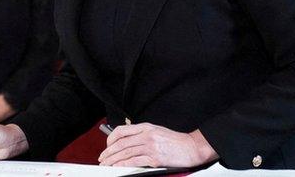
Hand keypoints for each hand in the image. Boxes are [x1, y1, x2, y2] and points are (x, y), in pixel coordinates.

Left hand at [98, 123, 217, 167]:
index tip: (107, 147)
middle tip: (102, 159)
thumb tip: (128, 143)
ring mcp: (150, 146)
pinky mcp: (155, 158)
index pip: (122, 131)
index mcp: (146, 127)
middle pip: (121, 143)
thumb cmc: (177, 142)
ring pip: (125, 152)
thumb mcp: (157, 132)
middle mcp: (146, 135)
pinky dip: (123, 165)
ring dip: (113, 160)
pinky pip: (134, 161)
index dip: (111, 139)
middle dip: (108, 152)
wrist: (192, 147)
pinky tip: (118, 167)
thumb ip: (143, 136)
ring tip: (106, 165)